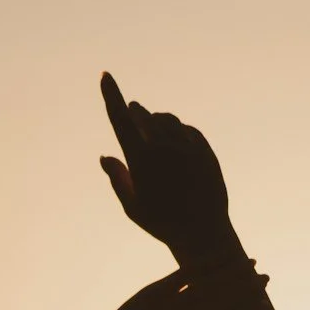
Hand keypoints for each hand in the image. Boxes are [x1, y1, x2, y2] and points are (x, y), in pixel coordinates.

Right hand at [100, 73, 235, 268]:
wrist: (204, 233)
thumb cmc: (162, 223)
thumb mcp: (132, 206)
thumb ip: (118, 178)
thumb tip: (105, 156)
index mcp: (140, 159)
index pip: (121, 119)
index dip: (111, 95)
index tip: (106, 76)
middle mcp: (163, 147)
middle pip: (143, 115)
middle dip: (135, 113)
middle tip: (133, 113)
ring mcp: (186, 146)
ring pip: (167, 119)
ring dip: (157, 121)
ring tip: (154, 134)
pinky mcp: (205, 150)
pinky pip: (187, 129)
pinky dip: (178, 131)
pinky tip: (176, 143)